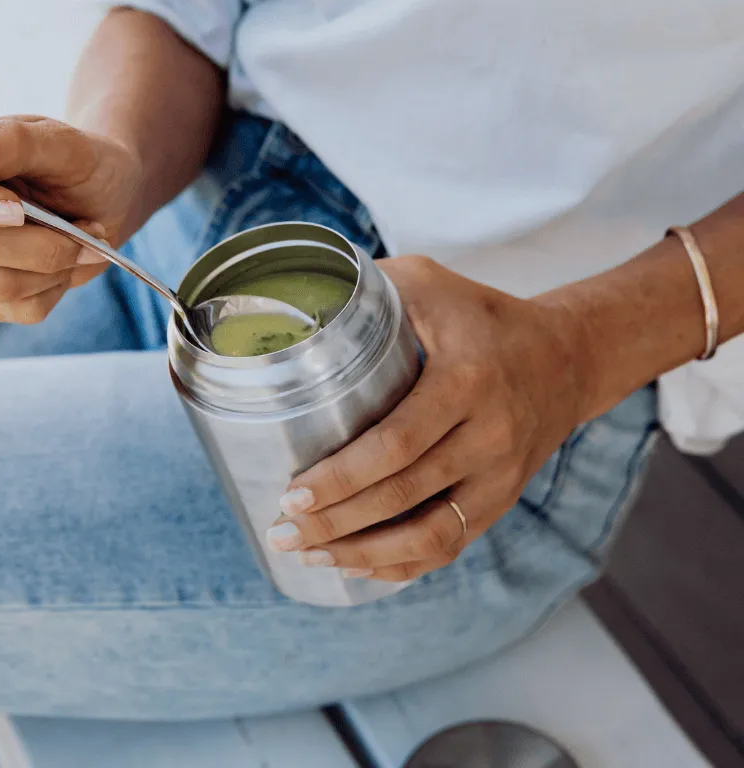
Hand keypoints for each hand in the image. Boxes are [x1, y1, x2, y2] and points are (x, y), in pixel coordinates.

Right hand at [0, 115, 141, 322]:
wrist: (110, 198)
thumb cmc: (80, 165)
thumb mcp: (59, 143)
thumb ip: (12, 142)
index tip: (17, 207)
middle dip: (39, 240)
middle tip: (78, 225)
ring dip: (56, 263)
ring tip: (84, 239)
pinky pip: (25, 308)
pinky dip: (60, 285)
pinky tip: (72, 260)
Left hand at [266, 256, 586, 581]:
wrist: (566, 360)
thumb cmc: (486, 317)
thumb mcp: (433, 283)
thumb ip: (372, 289)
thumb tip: (299, 301)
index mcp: (468, 381)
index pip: (397, 442)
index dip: (342, 476)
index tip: (293, 492)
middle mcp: (490, 436)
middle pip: (404, 495)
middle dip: (335, 522)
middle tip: (282, 531)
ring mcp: (500, 477)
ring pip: (428, 536)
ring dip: (363, 554)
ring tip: (310, 555)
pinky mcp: (500, 501)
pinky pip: (449, 546)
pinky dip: (401, 565)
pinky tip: (357, 564)